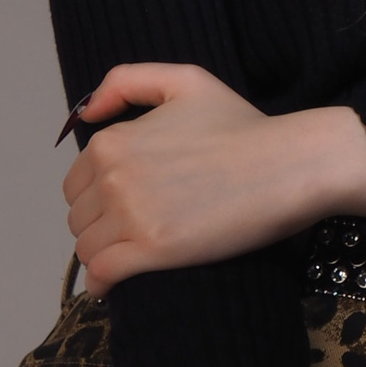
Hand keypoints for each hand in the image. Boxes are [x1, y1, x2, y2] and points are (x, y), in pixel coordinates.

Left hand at [64, 63, 365, 292]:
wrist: (289, 165)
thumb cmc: (243, 125)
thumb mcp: (185, 81)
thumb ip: (126, 82)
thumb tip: (86, 115)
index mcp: (112, 141)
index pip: (76, 184)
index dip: (97, 195)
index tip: (125, 204)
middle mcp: (113, 177)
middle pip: (79, 218)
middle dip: (99, 225)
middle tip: (133, 230)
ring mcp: (131, 215)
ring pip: (87, 248)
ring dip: (103, 254)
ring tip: (129, 256)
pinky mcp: (153, 250)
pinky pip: (103, 274)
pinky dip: (102, 283)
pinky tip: (112, 285)